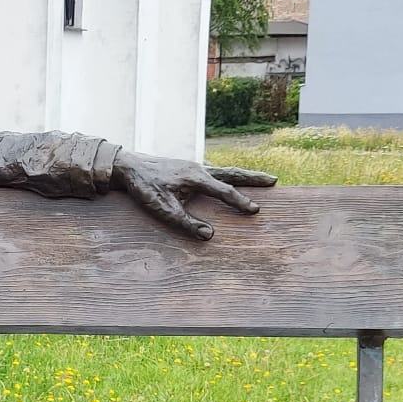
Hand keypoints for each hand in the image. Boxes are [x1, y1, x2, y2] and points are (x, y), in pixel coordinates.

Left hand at [110, 152, 275, 240]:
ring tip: (260, 179)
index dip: (240, 201)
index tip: (256, 210)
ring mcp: (194, 166)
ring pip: (224, 171)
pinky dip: (227, 175)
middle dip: (253, 178)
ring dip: (243, 175)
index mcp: (195, 177)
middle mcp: (199, 168)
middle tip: (274, 180)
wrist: (128, 166)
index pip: (224, 191)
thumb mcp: (163, 210)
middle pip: (232, 173)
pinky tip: (228, 180)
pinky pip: (214, 171)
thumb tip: (211, 235)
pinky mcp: (188, 168)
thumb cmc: (145, 188)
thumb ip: (186, 223)